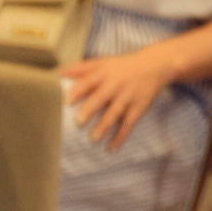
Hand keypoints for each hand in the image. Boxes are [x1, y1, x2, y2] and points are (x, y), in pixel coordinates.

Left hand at [62, 45, 180, 146]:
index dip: (78, 91)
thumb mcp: (103, 62)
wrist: (154, 66)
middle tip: (79, 122)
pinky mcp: (137, 109)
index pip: (88, 81)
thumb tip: (57, 73)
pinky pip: (128, 125)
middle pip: (101, 98)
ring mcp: (127, 97)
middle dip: (90, 109)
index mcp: (104, 73)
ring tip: (93, 139)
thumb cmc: (122, 66)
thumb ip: (81, 68)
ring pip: (114, 113)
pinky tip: (111, 148)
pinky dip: (120, 137)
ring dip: (104, 126)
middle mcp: (115, 85)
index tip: (66, 101)